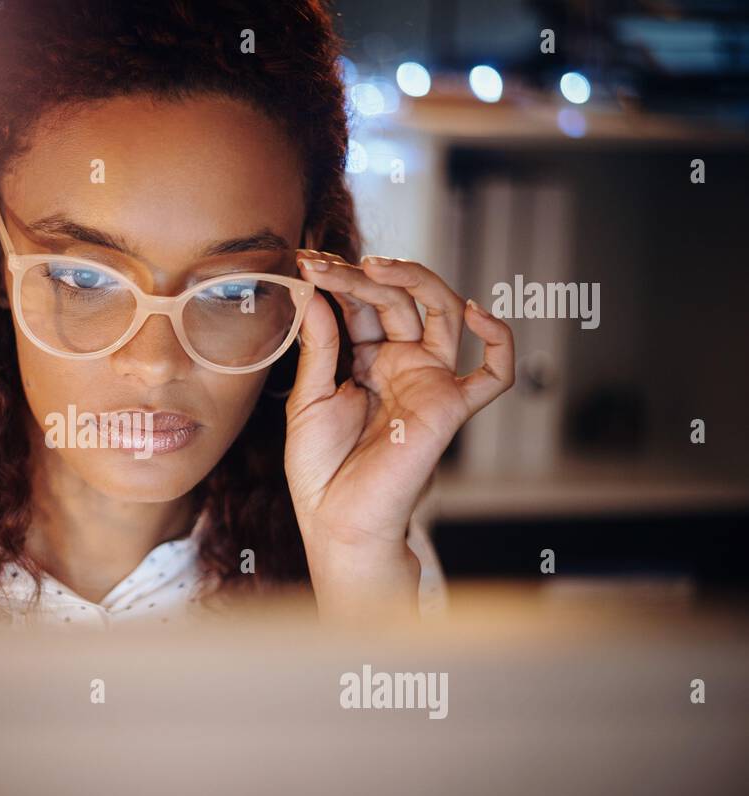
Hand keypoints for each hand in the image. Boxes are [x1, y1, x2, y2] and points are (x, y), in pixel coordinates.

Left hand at [283, 252, 514, 613]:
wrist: (337, 522)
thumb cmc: (319, 471)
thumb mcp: (307, 400)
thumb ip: (318, 347)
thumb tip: (313, 293)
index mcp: (365, 361)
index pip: (362, 305)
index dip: (338, 281)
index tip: (306, 261)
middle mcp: (401, 365)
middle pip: (396, 301)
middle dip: (361, 276)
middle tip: (323, 263)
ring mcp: (428, 382)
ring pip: (442, 314)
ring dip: (414, 281)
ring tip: (375, 266)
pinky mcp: (450, 407)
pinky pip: (494, 375)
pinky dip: (500, 341)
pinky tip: (475, 312)